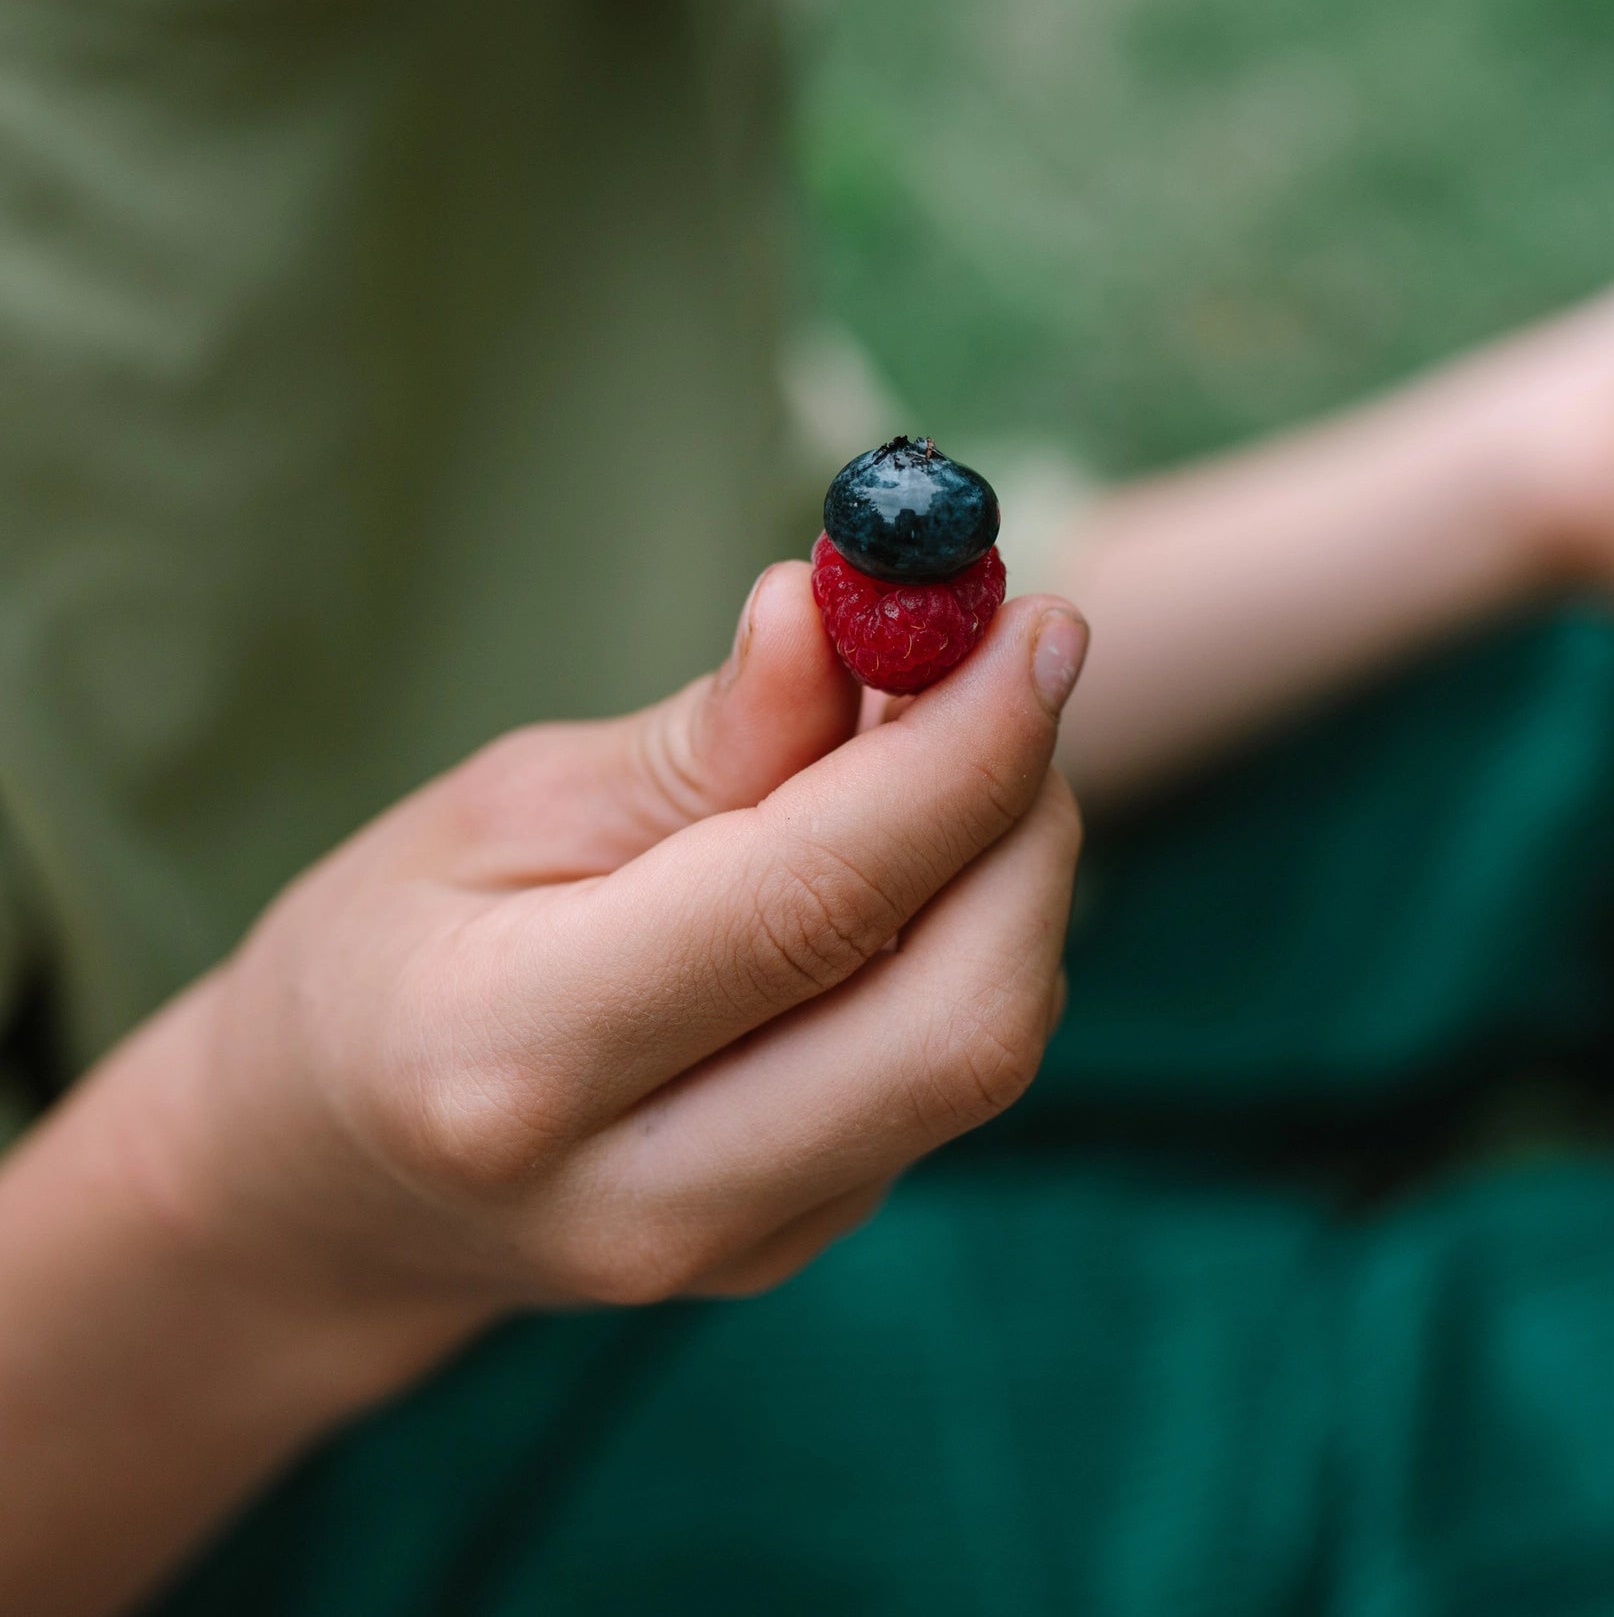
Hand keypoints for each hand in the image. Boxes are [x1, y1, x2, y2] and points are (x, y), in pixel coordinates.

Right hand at [114, 565, 1086, 1357]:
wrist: (329, 1182)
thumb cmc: (394, 949)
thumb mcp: (511, 807)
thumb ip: (703, 740)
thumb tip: (833, 610)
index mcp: (516, 1059)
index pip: (812, 901)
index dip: (960, 753)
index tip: (1041, 623)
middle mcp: (646, 1190)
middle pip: (957, 1018)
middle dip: (1027, 820)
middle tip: (1016, 668)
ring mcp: (739, 1245)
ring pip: (982, 1049)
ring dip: (1015, 871)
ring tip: (941, 744)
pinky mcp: (803, 1241)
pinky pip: (951, 1077)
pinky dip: (977, 939)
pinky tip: (913, 854)